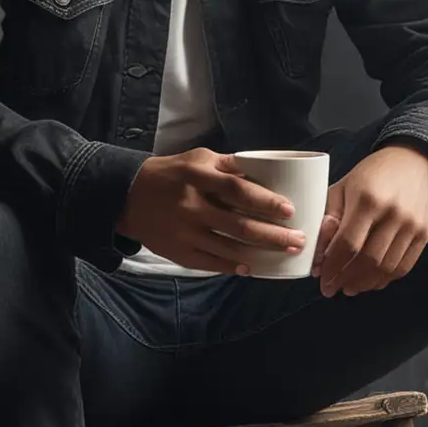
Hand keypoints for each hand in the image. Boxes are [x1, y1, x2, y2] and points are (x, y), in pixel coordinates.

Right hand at [115, 149, 305, 274]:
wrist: (128, 196)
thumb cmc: (172, 174)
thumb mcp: (197, 159)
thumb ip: (228, 166)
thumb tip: (267, 172)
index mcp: (197, 176)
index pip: (238, 189)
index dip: (265, 201)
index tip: (290, 210)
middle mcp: (191, 205)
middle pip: (239, 224)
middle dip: (274, 235)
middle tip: (299, 240)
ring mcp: (184, 232)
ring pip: (229, 247)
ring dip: (261, 252)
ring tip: (285, 253)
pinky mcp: (177, 252)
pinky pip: (211, 262)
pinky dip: (233, 267)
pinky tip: (252, 267)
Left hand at [312, 144, 427, 296]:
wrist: (412, 161)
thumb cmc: (370, 174)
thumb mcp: (342, 187)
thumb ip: (328, 218)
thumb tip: (318, 256)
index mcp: (368, 199)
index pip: (347, 244)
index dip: (332, 267)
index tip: (322, 279)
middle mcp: (394, 213)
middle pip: (367, 260)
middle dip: (345, 279)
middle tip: (332, 288)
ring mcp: (412, 226)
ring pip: (386, 268)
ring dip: (364, 284)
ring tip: (348, 288)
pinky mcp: (424, 234)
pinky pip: (403, 267)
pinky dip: (384, 279)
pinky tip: (369, 281)